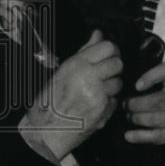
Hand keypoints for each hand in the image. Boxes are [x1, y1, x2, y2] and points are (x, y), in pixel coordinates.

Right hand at [22, 29, 122, 160]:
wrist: (45, 132)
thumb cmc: (50, 102)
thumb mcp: (63, 72)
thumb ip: (85, 52)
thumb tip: (98, 33)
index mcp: (77, 64)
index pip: (109, 47)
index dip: (112, 51)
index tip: (109, 57)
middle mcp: (89, 76)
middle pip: (118, 63)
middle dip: (113, 70)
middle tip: (103, 76)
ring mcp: (98, 92)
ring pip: (119, 82)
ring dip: (111, 88)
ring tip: (96, 93)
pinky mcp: (104, 108)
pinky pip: (116, 100)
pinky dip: (109, 103)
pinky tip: (95, 105)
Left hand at [123, 61, 164, 165]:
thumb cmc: (159, 102)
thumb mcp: (158, 88)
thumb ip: (144, 83)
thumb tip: (119, 83)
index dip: (153, 77)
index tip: (137, 86)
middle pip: (163, 99)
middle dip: (139, 104)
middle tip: (124, 106)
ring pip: (162, 118)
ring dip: (140, 118)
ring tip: (128, 117)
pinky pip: (159, 135)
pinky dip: (141, 136)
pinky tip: (128, 135)